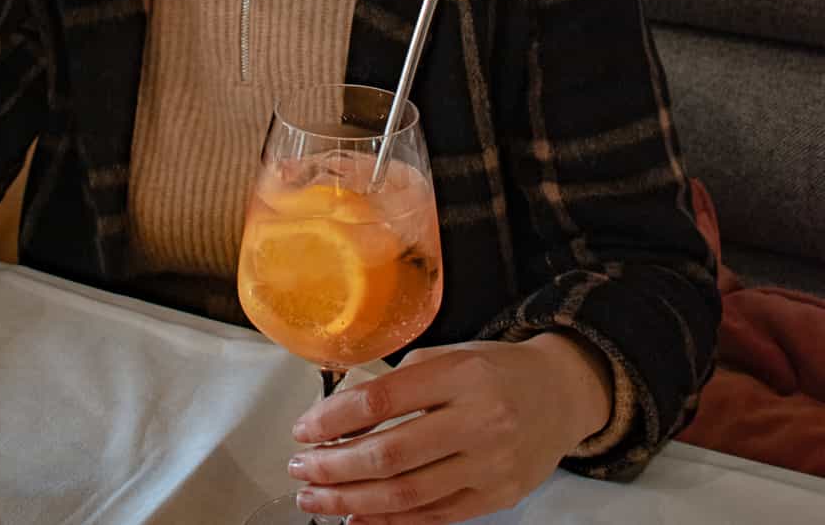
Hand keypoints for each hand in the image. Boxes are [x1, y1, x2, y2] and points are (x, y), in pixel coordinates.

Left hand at [287, 334, 612, 522]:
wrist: (561, 393)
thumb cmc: (495, 369)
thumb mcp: (452, 355)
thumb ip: (403, 380)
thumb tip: (344, 414)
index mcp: (460, 374)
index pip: (383, 401)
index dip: (335, 419)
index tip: (303, 429)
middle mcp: (477, 421)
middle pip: (389, 454)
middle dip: (334, 467)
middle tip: (300, 470)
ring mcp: (489, 465)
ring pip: (406, 494)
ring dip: (351, 500)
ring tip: (316, 500)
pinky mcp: (497, 498)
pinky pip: (433, 515)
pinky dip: (390, 522)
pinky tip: (357, 517)